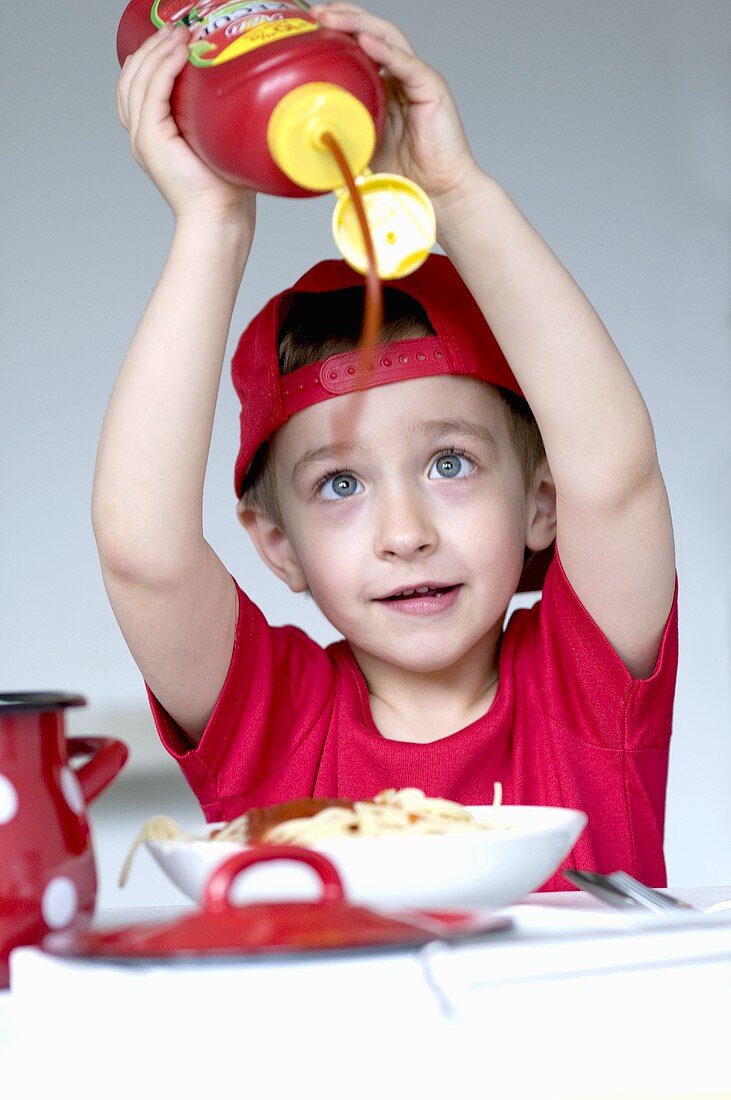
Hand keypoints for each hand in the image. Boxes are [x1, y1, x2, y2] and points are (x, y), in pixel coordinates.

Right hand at [117, 25, 255, 226]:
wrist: (220, 216)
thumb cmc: (225, 186)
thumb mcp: (216, 141)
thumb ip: (210, 115)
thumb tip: (232, 85)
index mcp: (151, 133)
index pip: (137, 84)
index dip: (151, 55)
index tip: (175, 36)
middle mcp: (140, 134)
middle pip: (132, 76)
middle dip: (153, 45)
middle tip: (178, 27)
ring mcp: (142, 138)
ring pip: (137, 80)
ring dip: (158, 51)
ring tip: (180, 34)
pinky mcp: (150, 141)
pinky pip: (151, 94)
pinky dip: (164, 69)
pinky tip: (180, 54)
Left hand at [309, 3, 482, 204]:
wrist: (437, 193)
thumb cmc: (404, 174)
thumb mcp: (360, 147)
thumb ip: (341, 131)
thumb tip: (306, 130)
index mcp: (384, 86)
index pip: (359, 46)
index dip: (336, 32)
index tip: (307, 27)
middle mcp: (401, 76)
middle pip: (372, 33)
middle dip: (343, 17)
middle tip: (315, 12)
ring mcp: (417, 79)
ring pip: (387, 38)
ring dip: (358, 24)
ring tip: (333, 17)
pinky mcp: (432, 88)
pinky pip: (406, 64)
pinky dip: (386, 51)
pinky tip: (365, 41)